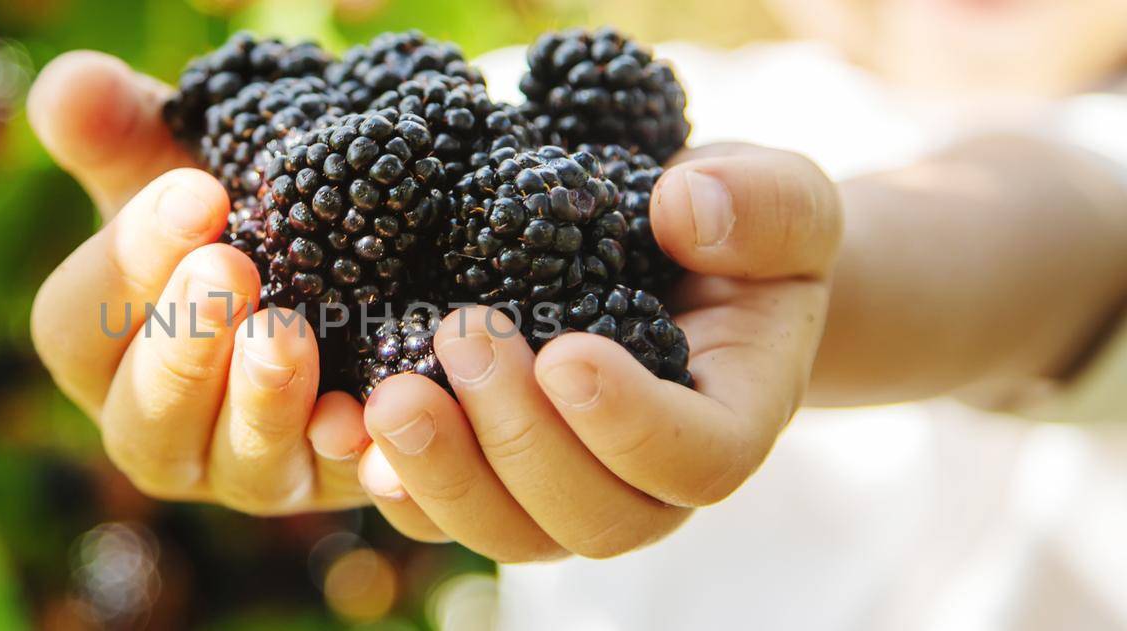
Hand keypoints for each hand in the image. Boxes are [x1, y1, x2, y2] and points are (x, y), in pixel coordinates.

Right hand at [28, 52, 370, 513]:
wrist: (339, 253)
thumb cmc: (228, 214)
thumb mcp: (168, 164)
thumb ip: (113, 126)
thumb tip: (73, 85)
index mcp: (98, 356)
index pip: (77, 328)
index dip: (128, 263)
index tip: (198, 192)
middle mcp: (161, 431)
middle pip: (145, 418)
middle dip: (185, 345)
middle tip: (232, 269)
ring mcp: (250, 471)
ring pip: (239, 467)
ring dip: (262, 402)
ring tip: (289, 334)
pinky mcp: (337, 479)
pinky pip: (346, 485)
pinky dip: (360, 456)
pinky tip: (369, 412)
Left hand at [358, 144, 842, 560]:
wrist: (675, 266)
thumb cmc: (736, 233)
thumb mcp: (781, 197)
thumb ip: (763, 204)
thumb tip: (683, 209)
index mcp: (729, 421)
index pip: (698, 461)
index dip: (631, 425)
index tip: (566, 353)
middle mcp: (647, 484)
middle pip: (591, 516)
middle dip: (519, 440)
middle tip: (461, 336)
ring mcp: (564, 492)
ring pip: (508, 531)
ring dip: (443, 474)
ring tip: (389, 394)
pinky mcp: (492, 480)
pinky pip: (441, 512)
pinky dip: (392, 478)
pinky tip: (346, 426)